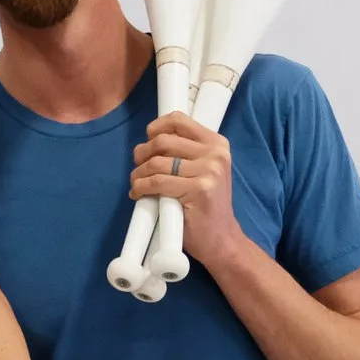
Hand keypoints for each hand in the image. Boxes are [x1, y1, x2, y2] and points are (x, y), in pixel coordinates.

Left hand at [131, 112, 240, 264]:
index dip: (155, 127)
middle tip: (139, 168)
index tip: (148, 139)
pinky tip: (139, 194)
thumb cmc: (206, 204)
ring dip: (138, 174)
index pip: (179, 121)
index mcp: (217, 144)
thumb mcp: (204, 170)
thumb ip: (185, 152)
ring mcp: (208, 171)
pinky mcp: (197, 190)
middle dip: (142, 154)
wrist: (222, 238)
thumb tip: (150, 139)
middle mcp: (215, 154)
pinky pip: (156, 182)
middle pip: (162, 141)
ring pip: (155, 163)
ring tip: (138, 184)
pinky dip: (140, 187)